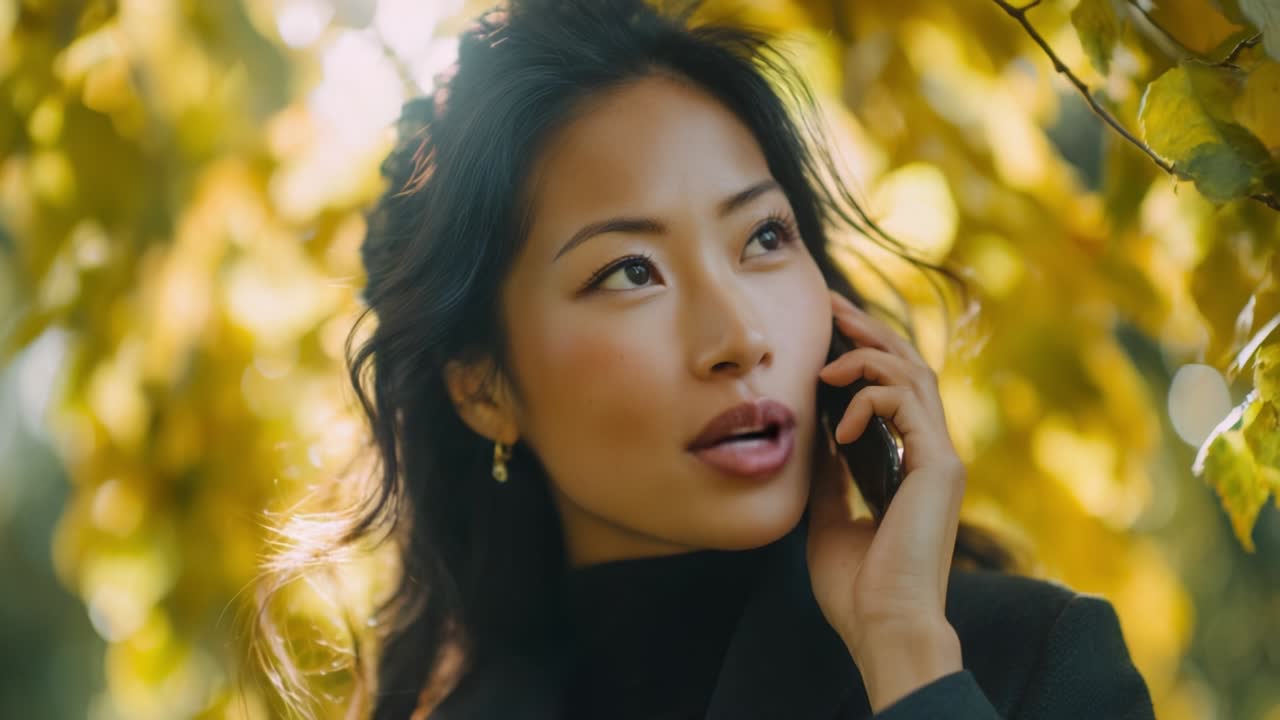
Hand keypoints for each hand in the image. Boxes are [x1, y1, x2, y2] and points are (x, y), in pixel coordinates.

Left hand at [806, 291, 965, 710]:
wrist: (882, 627)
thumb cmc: (856, 587)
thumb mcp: (830, 516)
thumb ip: (831, 473)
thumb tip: (816, 431)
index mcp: (910, 465)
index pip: (894, 389)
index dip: (864, 352)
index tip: (827, 329)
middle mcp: (932, 455)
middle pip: (910, 366)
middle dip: (869, 330)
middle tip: (831, 304)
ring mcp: (940, 458)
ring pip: (914, 373)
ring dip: (868, 353)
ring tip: (826, 362)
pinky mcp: (939, 465)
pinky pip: (905, 402)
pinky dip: (870, 398)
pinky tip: (841, 423)